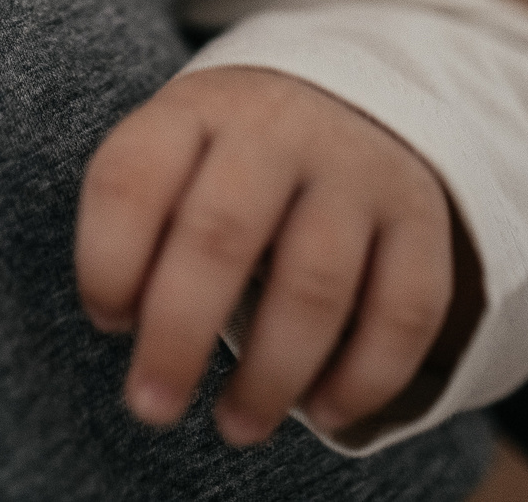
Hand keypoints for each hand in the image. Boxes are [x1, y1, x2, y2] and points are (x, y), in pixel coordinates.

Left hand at [75, 67, 467, 445]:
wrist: (347, 102)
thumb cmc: (228, 160)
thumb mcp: (171, 156)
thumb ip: (134, 224)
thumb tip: (124, 319)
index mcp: (195, 110)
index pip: (131, 178)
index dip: (106, 262)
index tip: (108, 322)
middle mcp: (277, 130)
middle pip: (220, 235)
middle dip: (178, 337)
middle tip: (153, 406)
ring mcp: (357, 170)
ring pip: (316, 285)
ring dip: (272, 375)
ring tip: (238, 425)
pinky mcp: (421, 217)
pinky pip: (406, 309)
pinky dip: (365, 377)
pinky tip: (325, 412)